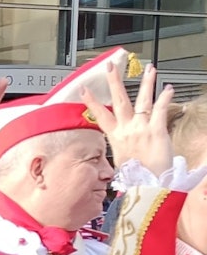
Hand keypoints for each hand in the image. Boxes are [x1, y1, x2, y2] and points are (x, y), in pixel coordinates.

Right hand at [81, 58, 173, 176]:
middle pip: (118, 101)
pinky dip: (165, 98)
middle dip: (114, 82)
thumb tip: (123, 150)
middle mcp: (127, 130)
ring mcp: (141, 129)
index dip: (91, 102)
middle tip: (111, 67)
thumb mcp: (121, 163)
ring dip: (146, 83)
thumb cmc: (136, 178)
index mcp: (116, 138)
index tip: (84, 90)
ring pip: (142, 101)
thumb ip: (122, 150)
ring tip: (149, 70)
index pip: (100, 116)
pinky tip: (168, 88)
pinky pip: (160, 110)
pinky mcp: (157, 131)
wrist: (147, 186)